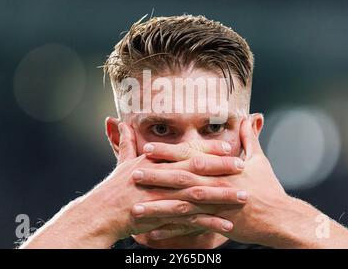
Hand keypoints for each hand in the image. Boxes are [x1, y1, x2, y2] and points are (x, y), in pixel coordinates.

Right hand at [20, 122, 245, 247]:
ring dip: (222, 196)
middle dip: (222, 169)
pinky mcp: (164, 217)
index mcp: (156, 162)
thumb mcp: (121, 162)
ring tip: (243, 197)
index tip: (228, 148)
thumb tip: (119, 122)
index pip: (187, 152)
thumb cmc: (113, 188)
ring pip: (199, 196)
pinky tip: (226, 225)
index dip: (209, 150)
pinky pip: (190, 221)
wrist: (102, 213)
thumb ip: (126, 142)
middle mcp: (162, 178)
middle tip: (244, 167)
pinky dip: (209, 223)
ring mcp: (164, 198)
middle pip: (197, 171)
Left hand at [129, 116, 289, 244]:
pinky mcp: (217, 224)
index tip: (149, 148)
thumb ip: (250, 138)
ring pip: (182, 206)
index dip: (169, 152)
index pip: (191, 157)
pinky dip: (172, 231)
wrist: (280, 218)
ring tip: (135, 207)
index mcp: (222, 168)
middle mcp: (216, 185)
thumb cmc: (268, 188)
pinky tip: (152, 234)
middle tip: (132, 173)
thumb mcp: (259, 160)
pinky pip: (190, 229)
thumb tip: (251, 117)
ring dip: (158, 206)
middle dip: (156, 176)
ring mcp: (215, 206)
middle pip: (181, 180)